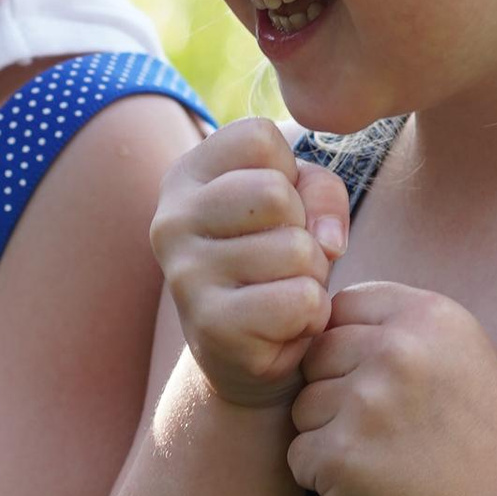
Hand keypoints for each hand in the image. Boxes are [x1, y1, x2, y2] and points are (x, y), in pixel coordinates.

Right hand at [152, 118, 350, 410]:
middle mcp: (171, 222)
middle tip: (285, 260)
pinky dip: (311, 315)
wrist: (245, 357)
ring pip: (296, 249)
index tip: (273, 211)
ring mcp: (186, 276)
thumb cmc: (275, 264)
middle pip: (276, 193)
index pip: (258, 138)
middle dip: (304, 229)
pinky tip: (284, 324)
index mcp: (185, 178)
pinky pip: (300, 301)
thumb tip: (325, 242)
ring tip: (284, 292)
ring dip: (311, 276)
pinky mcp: (212, 327)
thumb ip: (321, 190)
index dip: (290, 173)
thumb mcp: (300, 205)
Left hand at [286, 281, 496, 495]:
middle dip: (334, 389)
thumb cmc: (482, 435)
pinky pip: (299, 457)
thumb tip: (325, 316)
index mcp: (427, 315)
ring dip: (327, 435)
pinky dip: (324, 477)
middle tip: (380, 426)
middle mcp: (395, 350)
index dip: (348, 343)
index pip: (344, 306)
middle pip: (316, 355)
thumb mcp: (462, 352)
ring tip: (382, 456)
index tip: (373, 377)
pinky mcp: (342, 456)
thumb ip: (400, 325)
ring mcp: (365, 403)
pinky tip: (372, 484)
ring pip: (303, 407)